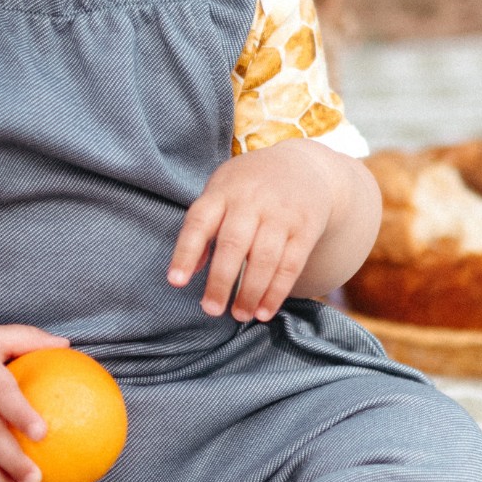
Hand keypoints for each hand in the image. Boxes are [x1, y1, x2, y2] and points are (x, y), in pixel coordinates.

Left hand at [168, 139, 339, 322]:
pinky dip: (276, 292)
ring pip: (264, 259)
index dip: (185, 253)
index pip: (199, 221)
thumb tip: (191, 269)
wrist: (304, 166)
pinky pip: (291, 265)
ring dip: (250, 292)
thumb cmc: (250, 185)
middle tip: (210, 310)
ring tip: (239, 316)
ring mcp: (280, 214)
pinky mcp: (305, 228)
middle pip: (233, 244)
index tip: (176, 282)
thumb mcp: (222, 190)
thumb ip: (205, 225)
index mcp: (223, 191)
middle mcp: (251, 200)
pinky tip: (264, 311)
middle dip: (220, 281)